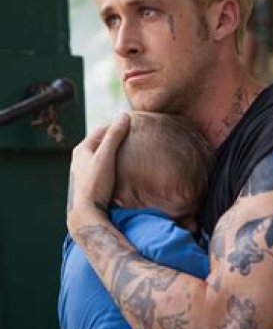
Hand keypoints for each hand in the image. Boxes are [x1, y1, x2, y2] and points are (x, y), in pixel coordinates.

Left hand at [67, 114, 129, 230]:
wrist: (87, 212)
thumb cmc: (95, 183)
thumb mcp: (106, 156)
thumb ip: (115, 136)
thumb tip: (124, 115)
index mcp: (82, 149)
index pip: (102, 130)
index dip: (117, 125)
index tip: (133, 124)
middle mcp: (81, 159)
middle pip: (102, 143)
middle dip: (117, 138)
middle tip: (135, 136)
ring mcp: (86, 171)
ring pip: (103, 155)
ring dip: (116, 152)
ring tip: (132, 151)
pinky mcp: (92, 182)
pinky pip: (105, 167)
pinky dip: (115, 163)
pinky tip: (124, 167)